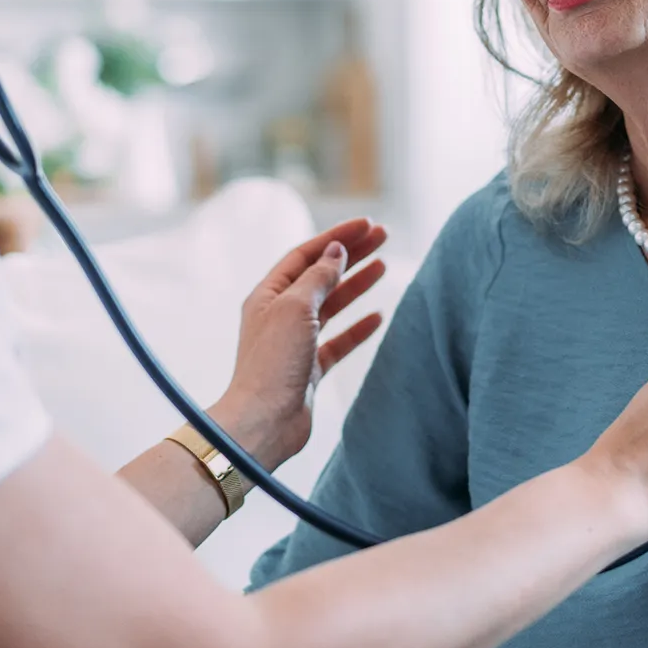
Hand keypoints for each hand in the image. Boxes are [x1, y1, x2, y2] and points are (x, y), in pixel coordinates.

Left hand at [210, 219, 388, 472]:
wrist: (264, 423)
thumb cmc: (272, 364)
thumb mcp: (295, 309)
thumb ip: (318, 278)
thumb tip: (334, 251)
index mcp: (269, 295)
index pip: (306, 255)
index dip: (336, 237)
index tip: (366, 225)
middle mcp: (281, 315)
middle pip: (321, 275)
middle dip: (351, 254)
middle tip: (382, 236)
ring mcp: (296, 342)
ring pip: (332, 305)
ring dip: (356, 285)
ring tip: (384, 266)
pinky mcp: (309, 369)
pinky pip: (338, 341)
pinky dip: (357, 327)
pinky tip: (378, 316)